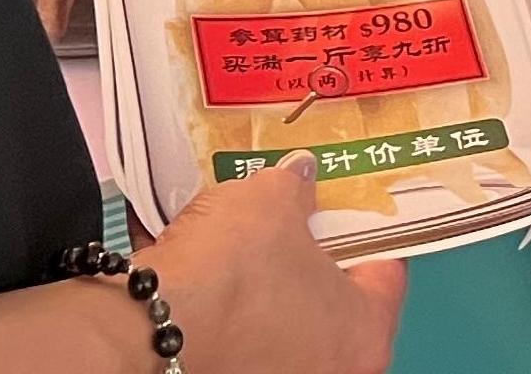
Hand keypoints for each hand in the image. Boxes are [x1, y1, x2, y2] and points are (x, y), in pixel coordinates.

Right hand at [141, 154, 406, 373]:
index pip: (385, 271)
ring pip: (273, 315)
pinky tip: (191, 255)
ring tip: (232, 229)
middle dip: (303, 250)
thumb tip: (300, 175)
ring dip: (256, 276)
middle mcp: (327, 371)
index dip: (363, 224)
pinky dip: (216, 298)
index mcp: (363, 334)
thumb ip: (295, 186)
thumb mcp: (270, 202)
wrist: (146, 326)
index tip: (347, 201)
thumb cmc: (230, 274)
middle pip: (328, 296)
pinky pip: (229, 329)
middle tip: (288, 212)